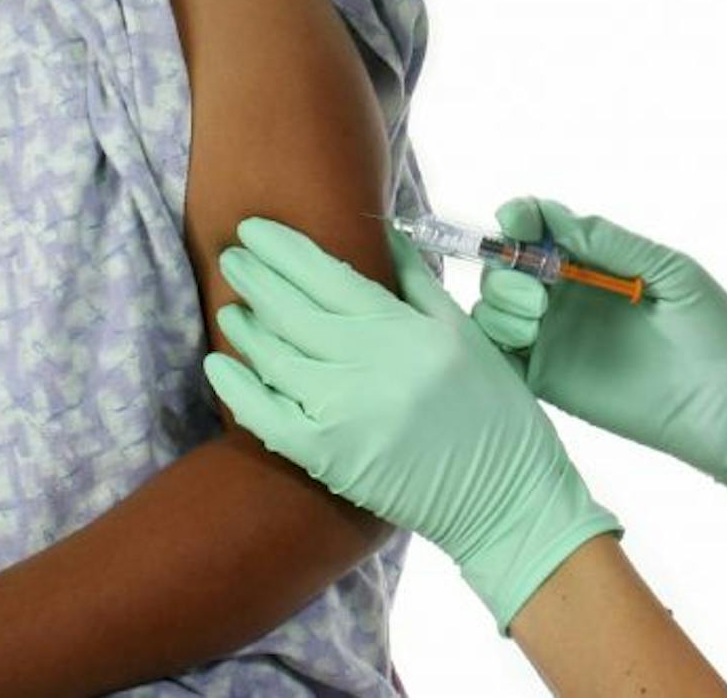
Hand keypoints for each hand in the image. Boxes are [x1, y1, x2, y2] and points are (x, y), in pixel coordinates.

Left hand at [203, 217, 620, 629]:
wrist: (506, 497)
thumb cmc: (493, 409)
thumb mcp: (465, 332)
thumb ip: (417, 282)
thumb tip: (381, 232)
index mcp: (408, 331)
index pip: (329, 276)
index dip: (285, 249)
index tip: (254, 228)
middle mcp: (372, 368)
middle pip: (294, 312)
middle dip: (257, 278)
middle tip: (233, 254)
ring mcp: (346, 417)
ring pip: (277, 359)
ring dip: (247, 327)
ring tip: (231, 304)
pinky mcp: (330, 460)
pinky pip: (268, 418)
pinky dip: (239, 389)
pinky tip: (220, 364)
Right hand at [473, 197, 726, 546]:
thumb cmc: (714, 332)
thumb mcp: (668, 271)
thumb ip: (610, 243)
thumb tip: (553, 217)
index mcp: (596, 262)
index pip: (540, 228)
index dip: (521, 218)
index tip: (516, 220)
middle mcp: (568, 296)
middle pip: (507, 267)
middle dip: (508, 265)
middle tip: (540, 286)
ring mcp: (555, 338)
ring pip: (495, 309)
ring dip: (499, 302)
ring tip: (536, 315)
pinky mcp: (548, 381)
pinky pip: (500, 358)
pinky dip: (491, 344)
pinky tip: (523, 339)